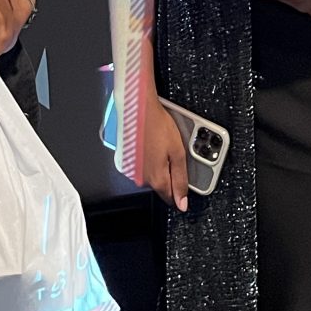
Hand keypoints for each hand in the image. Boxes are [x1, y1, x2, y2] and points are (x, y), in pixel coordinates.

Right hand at [137, 87, 190, 213]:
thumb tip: (182, 202)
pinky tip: (151, 143)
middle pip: (161, 185)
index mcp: (157, 179)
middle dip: (169, 174)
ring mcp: (133, 170)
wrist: (138, 108)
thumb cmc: (157, 125)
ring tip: (161, 145)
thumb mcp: (178, 152)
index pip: (170, 198)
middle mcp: (142, 178)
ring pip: (151, 176)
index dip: (179, 194)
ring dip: (158, 165)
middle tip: (173, 155)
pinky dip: (148, 158)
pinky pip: (142, 166)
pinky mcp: (126, 160)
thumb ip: (181, 179)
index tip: (183, 188)